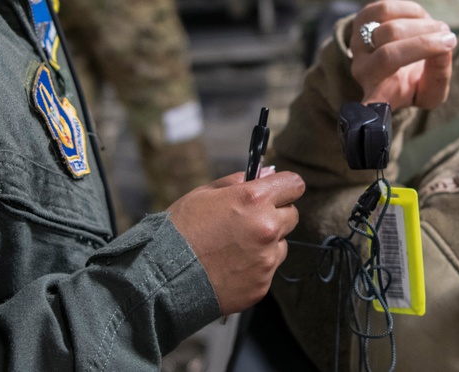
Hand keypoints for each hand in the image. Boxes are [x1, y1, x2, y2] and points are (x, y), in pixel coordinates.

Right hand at [168, 170, 304, 315]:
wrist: (164, 275)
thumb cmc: (180, 229)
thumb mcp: (204, 193)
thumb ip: (238, 181)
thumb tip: (266, 173)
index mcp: (254, 199)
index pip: (294, 185)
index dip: (285, 187)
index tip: (278, 191)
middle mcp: (267, 228)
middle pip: (292, 215)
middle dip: (275, 215)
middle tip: (248, 221)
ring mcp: (266, 259)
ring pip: (280, 245)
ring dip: (266, 244)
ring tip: (233, 248)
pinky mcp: (262, 284)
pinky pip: (267, 270)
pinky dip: (254, 267)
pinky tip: (230, 266)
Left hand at [349, 0, 455, 110]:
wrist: (401, 57)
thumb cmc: (416, 78)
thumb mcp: (432, 90)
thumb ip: (439, 77)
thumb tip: (443, 48)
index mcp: (380, 96)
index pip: (369, 108)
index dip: (367, 113)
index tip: (367, 118)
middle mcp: (363, 70)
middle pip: (389, 55)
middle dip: (424, 44)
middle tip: (449, 39)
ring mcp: (358, 43)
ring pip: (389, 29)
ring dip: (422, 25)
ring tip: (438, 29)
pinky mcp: (362, 20)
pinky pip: (386, 9)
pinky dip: (411, 11)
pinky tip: (421, 18)